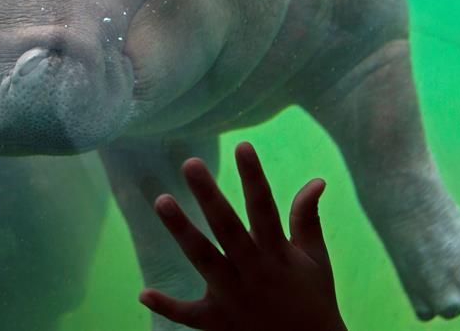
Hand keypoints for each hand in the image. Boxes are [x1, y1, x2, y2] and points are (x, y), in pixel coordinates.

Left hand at [139, 141, 347, 330]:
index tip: (243, 146)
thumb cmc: (313, 299)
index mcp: (277, 253)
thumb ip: (308, 218)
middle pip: (226, 227)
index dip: (254, 176)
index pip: (264, 207)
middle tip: (189, 164)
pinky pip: (188, 315)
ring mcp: (233, 297)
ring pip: (203, 259)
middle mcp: (253, 271)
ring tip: (161, 200)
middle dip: (208, 194)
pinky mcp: (218, 323)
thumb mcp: (316, 258)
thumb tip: (316, 180)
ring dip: (181, 230)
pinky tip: (144, 292)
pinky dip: (167, 305)